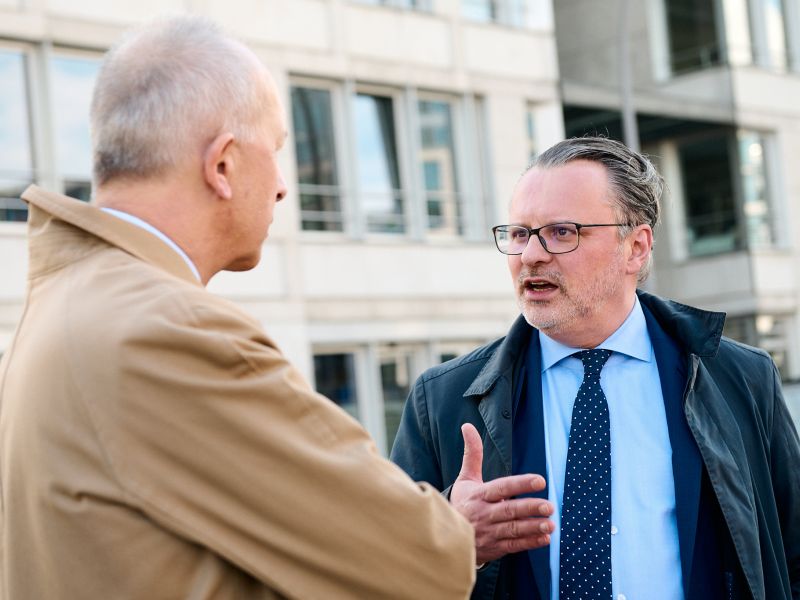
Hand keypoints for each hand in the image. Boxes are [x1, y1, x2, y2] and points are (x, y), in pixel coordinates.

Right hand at [451, 423, 554, 564]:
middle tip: (549, 506)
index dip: (520, 484)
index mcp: (479, 495)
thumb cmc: (462, 502)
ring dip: (532, 527)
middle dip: (529, 508)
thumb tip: (468, 426)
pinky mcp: (495, 547)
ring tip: (550, 524)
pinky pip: (514, 546)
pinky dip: (529, 542)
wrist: (448, 535)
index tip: (539, 480)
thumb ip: (472, 453)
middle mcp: (484, 514)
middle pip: (509, 510)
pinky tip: (544, 538)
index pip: (501, 487)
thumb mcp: (466, 478)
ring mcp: (489, 532)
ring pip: (513, 530)